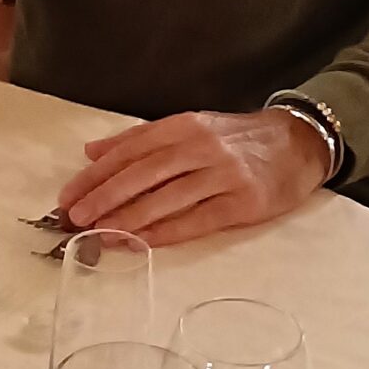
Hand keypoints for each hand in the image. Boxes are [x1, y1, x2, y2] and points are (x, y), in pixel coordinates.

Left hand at [57, 109, 329, 247]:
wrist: (299, 143)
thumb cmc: (237, 139)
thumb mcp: (191, 127)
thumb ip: (141, 139)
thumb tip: (92, 151)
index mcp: (184, 125)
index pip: (131, 150)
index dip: (97, 173)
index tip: (69, 194)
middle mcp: (201, 146)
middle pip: (144, 172)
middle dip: (105, 196)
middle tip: (75, 217)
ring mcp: (224, 174)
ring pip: (167, 197)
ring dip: (129, 217)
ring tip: (100, 233)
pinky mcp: (243, 202)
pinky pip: (197, 220)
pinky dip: (165, 233)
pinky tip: (140, 243)